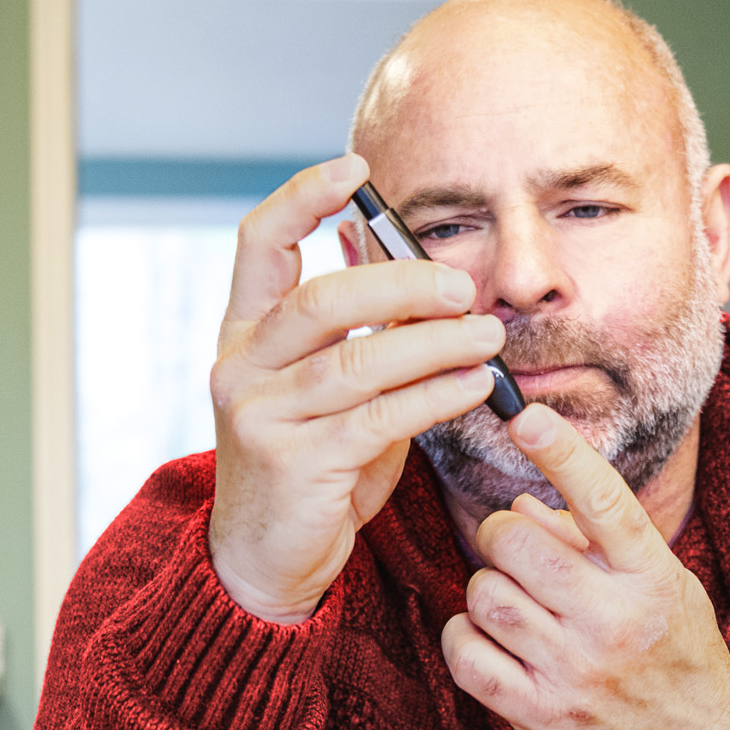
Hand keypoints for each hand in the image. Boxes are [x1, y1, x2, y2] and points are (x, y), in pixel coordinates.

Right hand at [209, 155, 504, 623]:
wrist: (268, 559)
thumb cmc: (311, 464)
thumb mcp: (327, 387)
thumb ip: (356, 329)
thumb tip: (401, 256)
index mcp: (243, 334)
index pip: (257, 243)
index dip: (301, 198)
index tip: (355, 170)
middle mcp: (241, 368)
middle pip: (321, 300)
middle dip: (400, 285)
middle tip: (462, 287)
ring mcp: (262, 418)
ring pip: (358, 363)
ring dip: (433, 344)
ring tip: (488, 338)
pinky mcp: (297, 465)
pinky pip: (379, 418)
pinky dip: (433, 396)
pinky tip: (472, 385)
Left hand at [439, 405, 729, 729]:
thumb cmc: (677, 659)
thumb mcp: (661, 588)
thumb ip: (595, 544)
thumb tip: (525, 504)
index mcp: (651, 579)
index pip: (604, 501)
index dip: (561, 452)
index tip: (527, 416)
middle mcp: (614, 622)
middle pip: (518, 543)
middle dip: (500, 533)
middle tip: (510, 547)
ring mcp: (574, 671)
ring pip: (486, 595)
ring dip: (484, 588)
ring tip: (509, 600)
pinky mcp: (541, 715)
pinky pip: (468, 656)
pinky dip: (463, 638)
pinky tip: (485, 637)